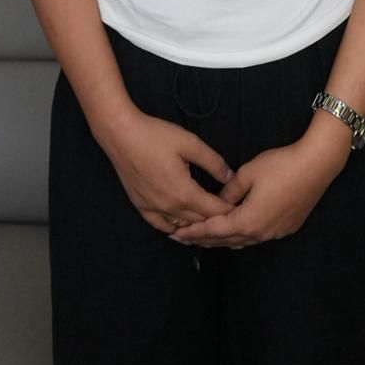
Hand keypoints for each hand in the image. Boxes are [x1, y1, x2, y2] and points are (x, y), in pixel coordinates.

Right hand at [100, 110, 236, 234]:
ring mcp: (153, 209)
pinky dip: (173, 228)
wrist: (121, 135)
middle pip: (199, 221)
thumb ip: (213, 162)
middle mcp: (170, 207)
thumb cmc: (156, 136)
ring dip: (196, 227)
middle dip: (216, 221)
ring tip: (210, 224)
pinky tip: (180, 229)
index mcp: (184, 192)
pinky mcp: (141, 206)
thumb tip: (231, 177)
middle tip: (231, 219)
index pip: (213, 210)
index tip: (242, 210)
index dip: (229, 211)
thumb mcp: (190, 143)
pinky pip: (160, 225)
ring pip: (181, 227)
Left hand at [169, 135, 348, 247]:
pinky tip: (235, 232)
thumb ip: (229, 191)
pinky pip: (256, 238)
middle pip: (226, 241)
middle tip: (183, 237)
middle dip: (203, 239)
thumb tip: (218, 202)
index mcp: (247, 220)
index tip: (176, 233)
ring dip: (222, 240)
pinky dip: (240, 236)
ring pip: (242, 242)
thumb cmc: (280, 166)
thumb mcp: (248, 173)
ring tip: (204, 237)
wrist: (316, 166)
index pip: (213, 230)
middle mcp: (260, 233)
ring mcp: (275, 233)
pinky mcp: (286, 229)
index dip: (194, 232)